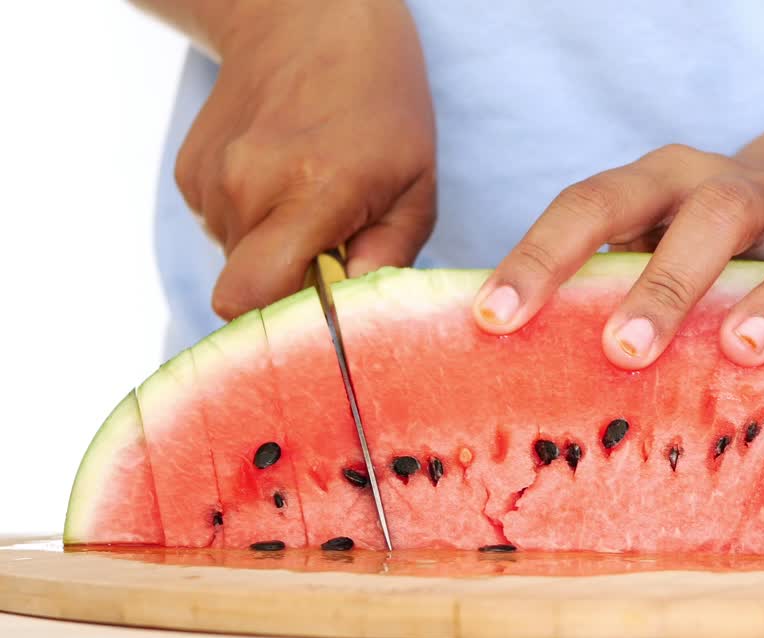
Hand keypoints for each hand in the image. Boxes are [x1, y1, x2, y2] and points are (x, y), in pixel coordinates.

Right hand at [175, 0, 435, 319]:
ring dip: (273, 252)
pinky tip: (283, 181)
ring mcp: (208, 180)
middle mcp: (246, 187)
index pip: (253, 298)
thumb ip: (389, 258)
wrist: (309, 20)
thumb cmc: (381, 107)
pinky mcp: (188, 174)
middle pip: (245, 291)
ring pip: (234, 261)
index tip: (321, 311)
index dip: (283, 323)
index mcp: (309, 192)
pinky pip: (221, 230)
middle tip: (330, 252)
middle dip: (287, 289)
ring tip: (310, 202)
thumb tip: (350, 311)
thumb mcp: (416, 186)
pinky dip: (253, 223)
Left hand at [472, 144, 763, 368]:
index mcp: (646, 187)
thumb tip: (527, 381)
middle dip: (629, 276)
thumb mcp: (659, 266)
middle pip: (646, 201)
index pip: (583, 206)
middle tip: (619, 351)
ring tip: (719, 351)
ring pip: (726, 217)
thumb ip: (611, 301)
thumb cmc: (714, 266)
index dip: (536, 258)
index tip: (493, 320)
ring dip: (713, 283)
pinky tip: (760, 350)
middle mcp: (698, 179)